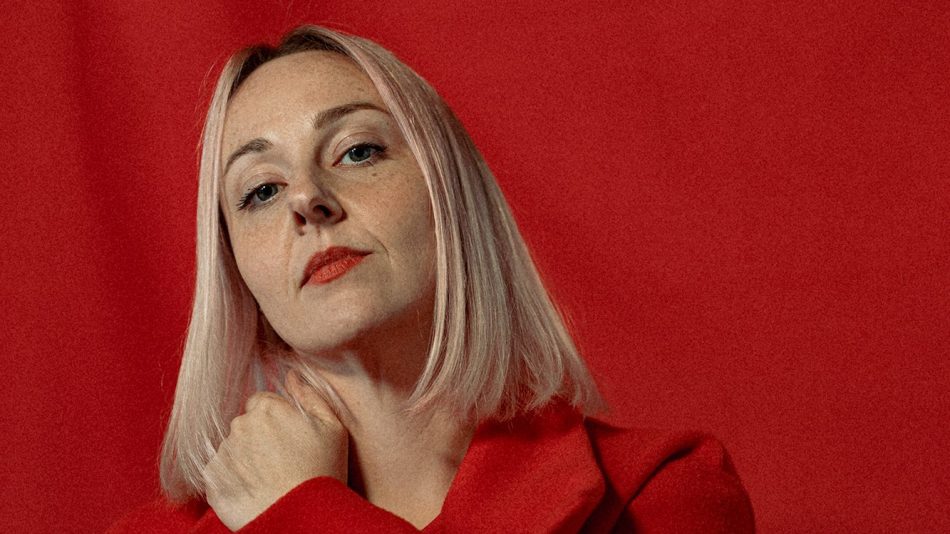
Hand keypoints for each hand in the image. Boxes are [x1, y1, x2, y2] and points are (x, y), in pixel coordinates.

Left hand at [202, 369, 347, 530]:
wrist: (300, 516)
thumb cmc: (322, 472)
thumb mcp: (333, 428)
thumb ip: (311, 396)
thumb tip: (292, 376)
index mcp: (268, 409)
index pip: (262, 403)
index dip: (276, 420)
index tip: (287, 439)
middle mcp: (240, 426)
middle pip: (246, 424)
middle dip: (258, 438)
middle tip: (280, 461)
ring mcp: (223, 453)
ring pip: (232, 448)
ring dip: (245, 458)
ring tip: (268, 479)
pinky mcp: (212, 480)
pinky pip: (218, 472)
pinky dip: (232, 479)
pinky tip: (253, 490)